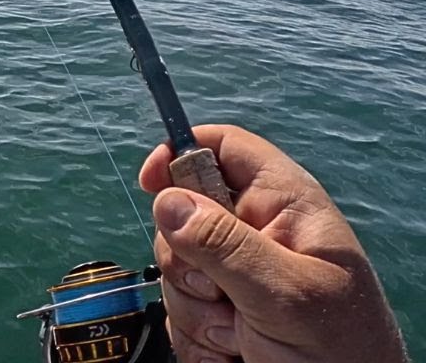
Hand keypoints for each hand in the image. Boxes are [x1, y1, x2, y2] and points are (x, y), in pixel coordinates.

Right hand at [139, 124, 406, 362]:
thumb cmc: (342, 352)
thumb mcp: (286, 293)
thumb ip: (226, 245)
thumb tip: (166, 200)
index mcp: (284, 207)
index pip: (224, 148)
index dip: (182, 151)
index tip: (150, 182)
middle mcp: (255, 234)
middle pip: (181, 214)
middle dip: (187, 261)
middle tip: (221, 293)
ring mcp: (234, 276)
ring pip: (173, 269)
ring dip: (196, 310)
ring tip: (241, 336)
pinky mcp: (218, 314)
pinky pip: (176, 311)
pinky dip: (196, 339)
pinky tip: (232, 352)